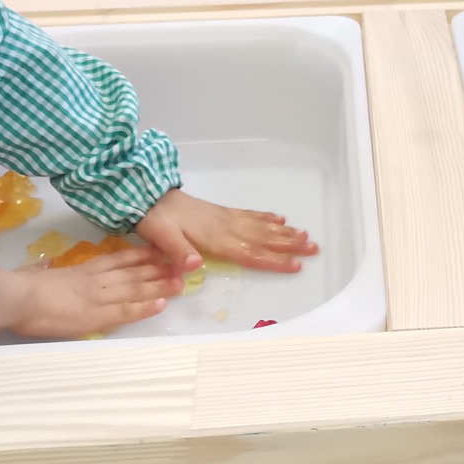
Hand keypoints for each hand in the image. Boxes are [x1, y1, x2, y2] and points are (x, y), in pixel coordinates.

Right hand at [10, 245, 182, 338]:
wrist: (19, 296)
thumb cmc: (21, 285)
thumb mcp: (35, 271)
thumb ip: (45, 268)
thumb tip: (45, 265)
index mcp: (81, 270)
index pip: (116, 260)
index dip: (138, 256)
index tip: (156, 251)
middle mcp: (95, 280)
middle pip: (132, 273)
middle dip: (157, 269)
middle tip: (179, 266)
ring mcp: (98, 297)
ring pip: (135, 289)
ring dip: (159, 286)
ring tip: (179, 283)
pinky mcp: (96, 316)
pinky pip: (126, 311)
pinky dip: (145, 307)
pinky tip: (162, 305)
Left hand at [137, 189, 317, 272]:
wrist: (149, 196)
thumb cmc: (156, 221)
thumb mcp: (162, 238)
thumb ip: (179, 252)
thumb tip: (196, 266)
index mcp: (215, 238)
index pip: (250, 252)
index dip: (274, 260)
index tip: (296, 265)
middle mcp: (227, 227)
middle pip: (264, 239)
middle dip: (290, 245)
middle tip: (314, 248)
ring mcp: (226, 218)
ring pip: (261, 227)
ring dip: (284, 232)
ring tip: (305, 235)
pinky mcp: (222, 213)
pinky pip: (250, 215)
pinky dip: (267, 218)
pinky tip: (279, 220)